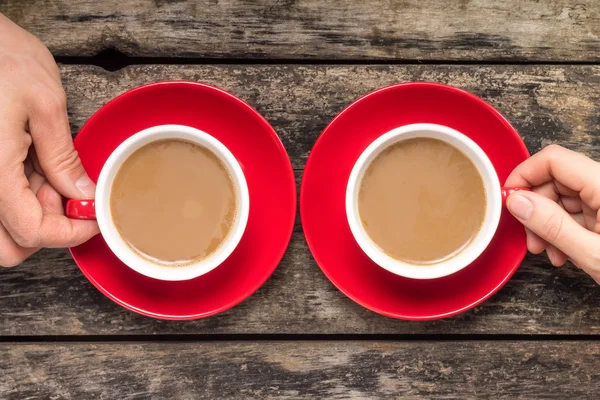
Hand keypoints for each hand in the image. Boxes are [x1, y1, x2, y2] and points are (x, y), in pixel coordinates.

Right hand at [0, 14, 97, 267]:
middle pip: (9, 245)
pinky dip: (18, 199)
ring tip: (49, 177)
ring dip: (31, 217)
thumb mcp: (44, 105)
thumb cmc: (1, 58)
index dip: (70, 232)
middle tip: (68, 197)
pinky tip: (32, 169)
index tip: (93, 219)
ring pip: (1, 230)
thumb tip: (82, 194)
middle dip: (46, 231)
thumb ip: (63, 158)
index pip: (31, 231)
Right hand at [505, 144, 599, 283]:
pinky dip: (564, 230)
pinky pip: (578, 212)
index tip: (507, 198)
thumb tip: (517, 201)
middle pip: (556, 179)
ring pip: (564, 197)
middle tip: (529, 237)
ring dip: (547, 223)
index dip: (525, 174)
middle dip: (535, 207)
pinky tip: (563, 253)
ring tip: (549, 252)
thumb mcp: (593, 253)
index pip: (554, 159)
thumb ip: (551, 224)